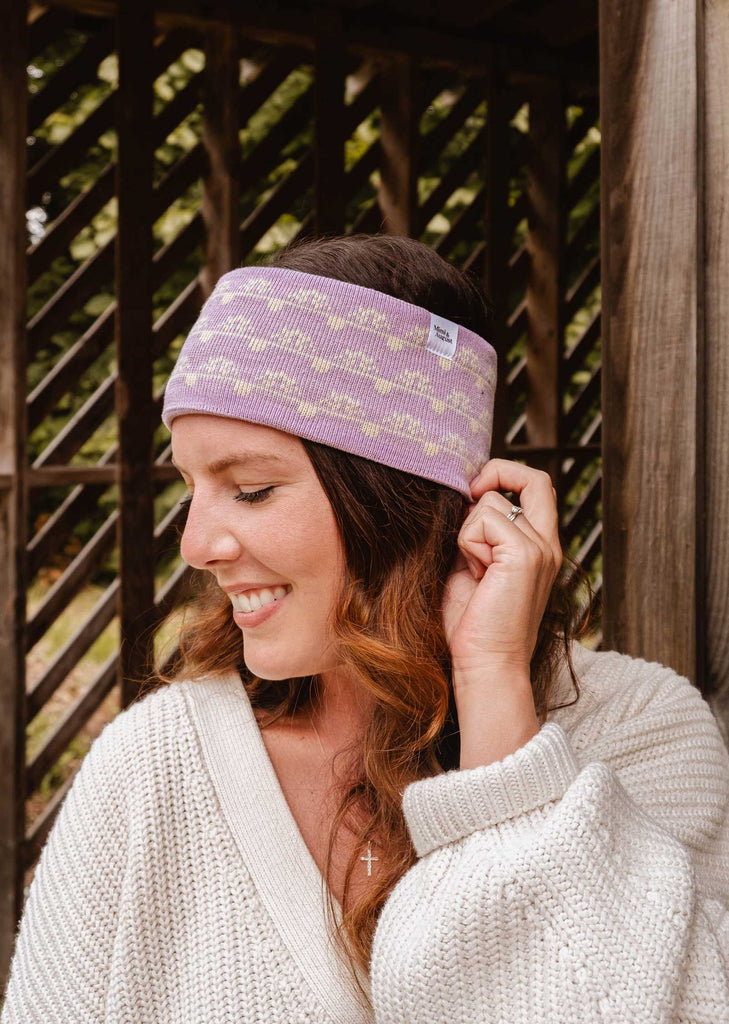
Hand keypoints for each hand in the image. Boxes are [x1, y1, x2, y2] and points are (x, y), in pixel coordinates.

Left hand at [442, 459, 563, 678]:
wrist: (485, 666)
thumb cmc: (473, 626)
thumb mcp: (473, 567)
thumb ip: (477, 533)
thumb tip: (463, 499)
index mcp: (540, 547)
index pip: (537, 487)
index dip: (505, 475)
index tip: (473, 490)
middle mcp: (548, 544)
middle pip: (534, 479)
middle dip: (496, 473)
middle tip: (468, 496)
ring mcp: (540, 549)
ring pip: (491, 502)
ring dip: (468, 531)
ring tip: (472, 569)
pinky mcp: (525, 555)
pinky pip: (484, 520)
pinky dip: (468, 543)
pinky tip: (474, 572)